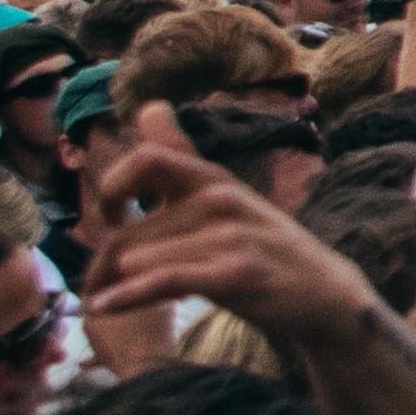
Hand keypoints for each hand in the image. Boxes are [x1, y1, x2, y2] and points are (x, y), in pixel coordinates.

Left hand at [84, 113, 378, 342]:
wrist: (323, 292)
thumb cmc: (262, 246)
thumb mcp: (224, 195)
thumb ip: (180, 156)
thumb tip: (149, 106)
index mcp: (212, 178)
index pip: (147, 158)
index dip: (114, 186)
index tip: (112, 216)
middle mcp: (220, 198)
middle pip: (130, 230)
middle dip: (101, 262)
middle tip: (93, 284)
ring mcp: (231, 234)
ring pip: (139, 259)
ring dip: (110, 286)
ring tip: (103, 302)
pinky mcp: (236, 272)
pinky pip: (164, 280)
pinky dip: (127, 297)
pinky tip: (102, 308)